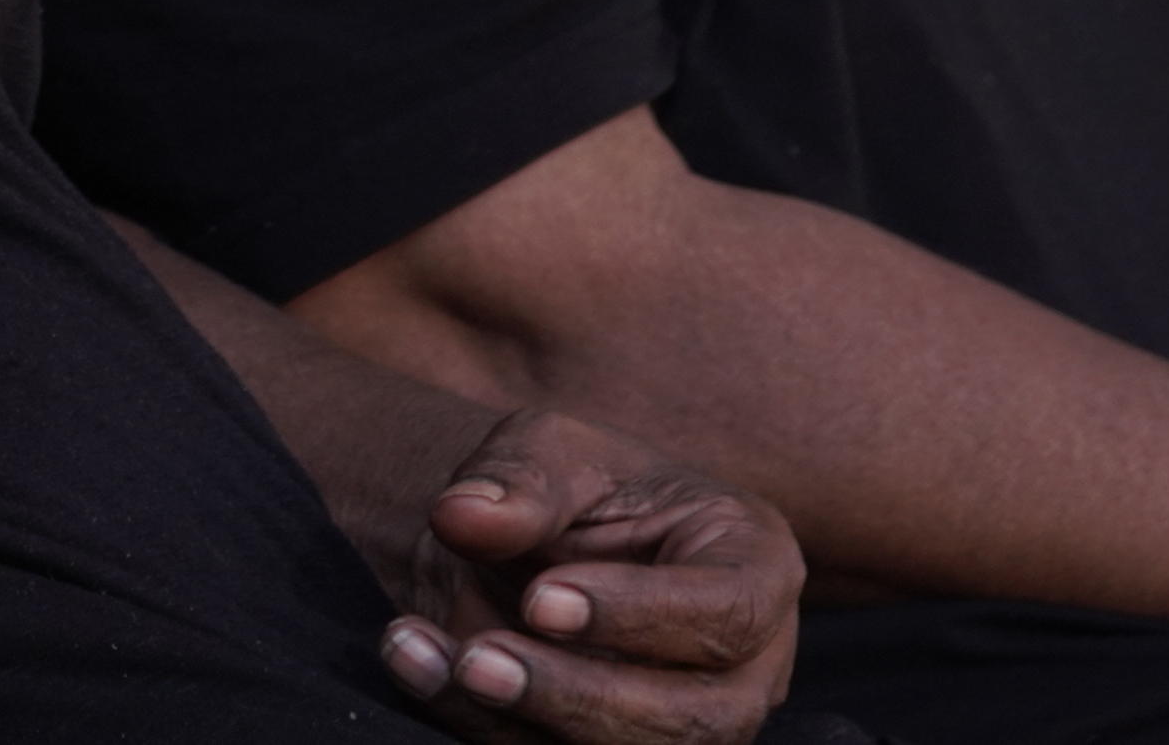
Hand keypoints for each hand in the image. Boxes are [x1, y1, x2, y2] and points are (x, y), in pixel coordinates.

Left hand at [373, 404, 800, 744]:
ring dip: (522, 722)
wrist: (524, 540)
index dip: (637, 616)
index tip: (540, 599)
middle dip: (580, 697)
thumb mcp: (543, 450)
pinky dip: (480, 723)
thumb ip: (515, 481)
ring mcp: (692, 723)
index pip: (728, 612)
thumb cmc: (565, 487)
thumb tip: (462, 516)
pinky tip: (415, 663)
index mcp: (753, 566)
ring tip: (434, 656)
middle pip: (694, 717)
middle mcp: (745, 665)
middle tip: (479, 659)